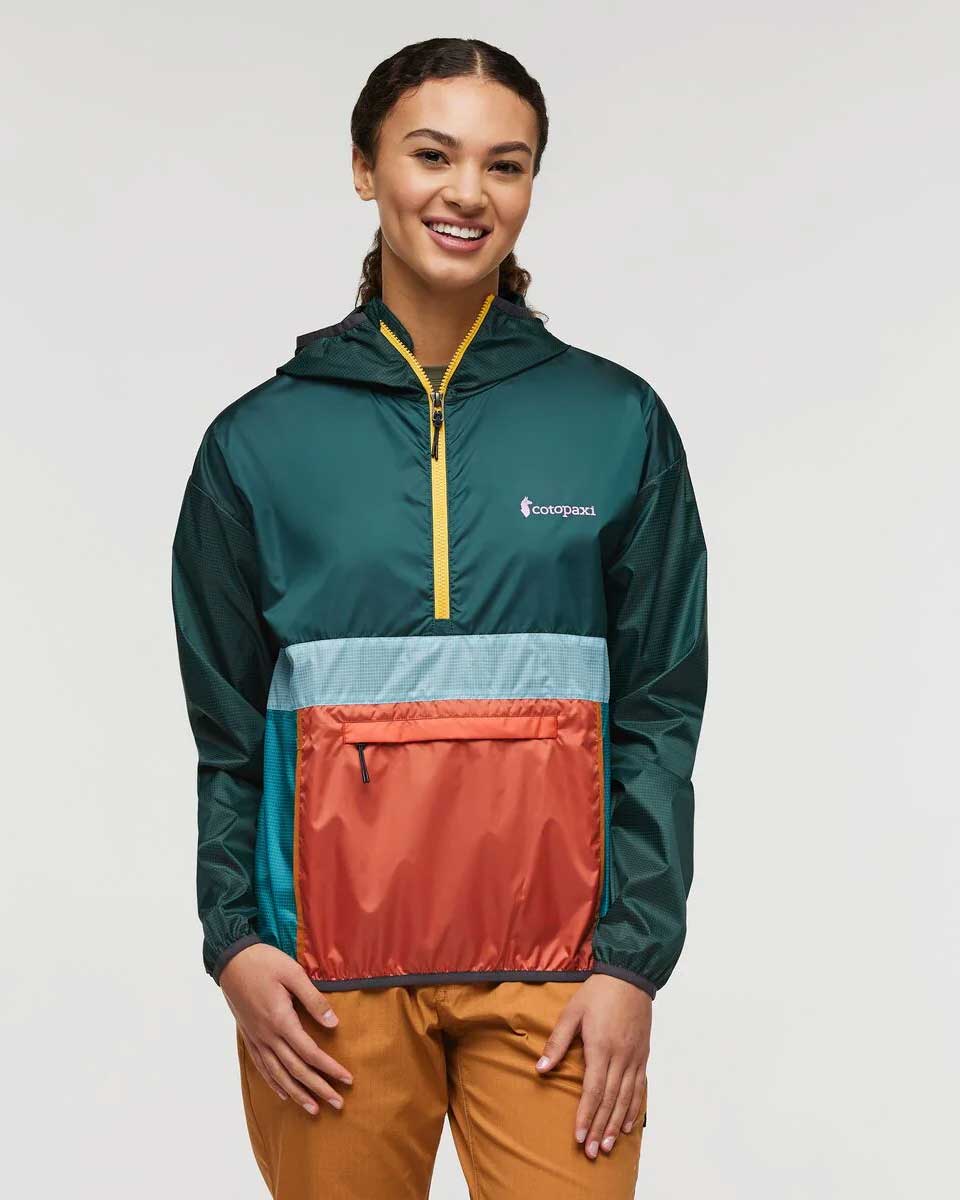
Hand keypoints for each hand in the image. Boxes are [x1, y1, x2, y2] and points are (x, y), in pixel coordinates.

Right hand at [220, 943, 353, 1115]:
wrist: (231, 959)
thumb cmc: (265, 962)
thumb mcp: (293, 973)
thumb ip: (314, 1000)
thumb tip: (333, 1024)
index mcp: (281, 1021)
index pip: (310, 1053)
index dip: (329, 1069)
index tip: (347, 1080)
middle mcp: (268, 1036)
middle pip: (296, 1070)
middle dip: (318, 1088)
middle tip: (338, 1104)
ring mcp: (256, 1038)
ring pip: (278, 1074)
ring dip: (297, 1094)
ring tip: (313, 1109)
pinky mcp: (249, 1036)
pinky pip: (262, 1067)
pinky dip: (274, 1083)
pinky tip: (283, 1094)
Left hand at [535, 973, 650, 1157]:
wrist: (629, 977)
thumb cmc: (597, 993)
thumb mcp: (572, 1013)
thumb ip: (557, 1042)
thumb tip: (540, 1068)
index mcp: (600, 1047)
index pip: (593, 1090)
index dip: (586, 1115)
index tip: (579, 1136)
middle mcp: (620, 1057)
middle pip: (610, 1100)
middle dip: (600, 1128)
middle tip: (592, 1152)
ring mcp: (634, 1058)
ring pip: (626, 1099)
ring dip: (616, 1124)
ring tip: (608, 1146)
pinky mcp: (642, 1056)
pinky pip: (640, 1088)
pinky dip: (634, 1109)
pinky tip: (628, 1125)